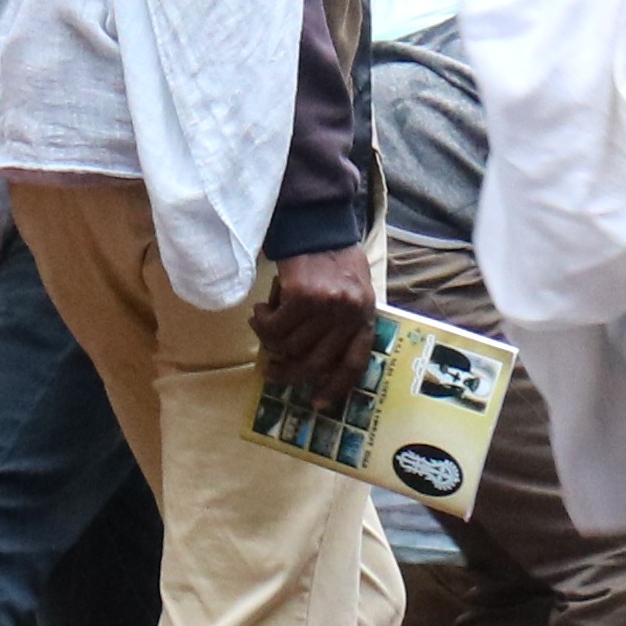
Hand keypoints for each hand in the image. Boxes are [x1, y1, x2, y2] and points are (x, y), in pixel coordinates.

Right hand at [252, 240, 375, 399]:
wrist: (318, 222)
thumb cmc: (333, 257)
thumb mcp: (353, 291)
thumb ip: (343, 322)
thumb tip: (314, 360)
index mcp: (365, 315)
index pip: (354, 363)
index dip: (335, 388)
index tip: (317, 403)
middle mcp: (349, 314)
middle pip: (316, 362)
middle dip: (290, 372)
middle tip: (272, 372)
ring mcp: (326, 306)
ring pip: (290, 345)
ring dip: (270, 341)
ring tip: (263, 325)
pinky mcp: (302, 295)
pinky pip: (275, 326)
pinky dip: (263, 322)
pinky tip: (261, 310)